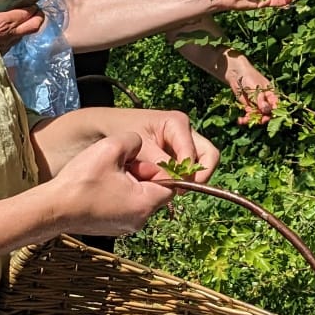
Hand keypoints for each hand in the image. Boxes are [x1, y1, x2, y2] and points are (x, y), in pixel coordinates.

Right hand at [0, 0, 44, 51]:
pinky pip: (14, 42)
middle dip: (38, 16)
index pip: (28, 13)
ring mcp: (7, 45)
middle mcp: (9, 34)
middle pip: (35, 25)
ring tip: (20, 18)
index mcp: (4, 22)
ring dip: (27, 26)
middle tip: (34, 9)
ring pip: (26, 34)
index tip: (30, 0)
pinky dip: (16, 34)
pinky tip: (7, 29)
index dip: (32, 6)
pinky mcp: (1, 53)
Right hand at [45, 134, 176, 238]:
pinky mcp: (113, 227)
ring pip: (139, 198)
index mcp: (145, 204)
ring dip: (129, 183)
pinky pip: (125, 206)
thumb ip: (134, 140)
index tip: (138, 158)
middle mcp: (140, 220)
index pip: (171, 185)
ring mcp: (126, 226)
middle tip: (120, 164)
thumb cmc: (82, 181)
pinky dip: (118, 194)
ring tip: (107, 174)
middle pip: (155, 191)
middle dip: (142, 174)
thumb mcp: (111, 148)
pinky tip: (100, 186)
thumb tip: (139, 144)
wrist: (53, 209)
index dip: (158, 167)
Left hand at [105, 107, 220, 183]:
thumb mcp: (139, 146)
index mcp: (177, 123)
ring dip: (189, 179)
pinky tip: (164, 185)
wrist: (105, 127)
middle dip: (199, 176)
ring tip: (170, 189)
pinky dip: (181, 179)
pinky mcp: (177, 154)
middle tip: (181, 191)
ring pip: (201, 165)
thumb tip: (176, 180)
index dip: (188, 173)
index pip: (195, 153)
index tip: (176, 188)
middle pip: (209, 156)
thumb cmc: (120, 129)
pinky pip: (188, 169)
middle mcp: (185, 132)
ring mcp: (183, 143)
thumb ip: (158, 161)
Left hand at [225, 55, 279, 124]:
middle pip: (267, 114)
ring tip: (244, 121)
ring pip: (258, 117)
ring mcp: (257, 105)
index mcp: (272, 95)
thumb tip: (266, 110)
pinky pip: (249, 116)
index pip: (276, 107)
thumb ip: (261, 100)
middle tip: (256, 121)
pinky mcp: (249, 107)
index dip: (273, 114)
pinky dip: (245, 119)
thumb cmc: (250, 77)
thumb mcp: (256, 89)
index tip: (267, 117)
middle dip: (262, 119)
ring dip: (252, 120)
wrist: (236, 73)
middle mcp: (266, 101)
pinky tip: (240, 120)